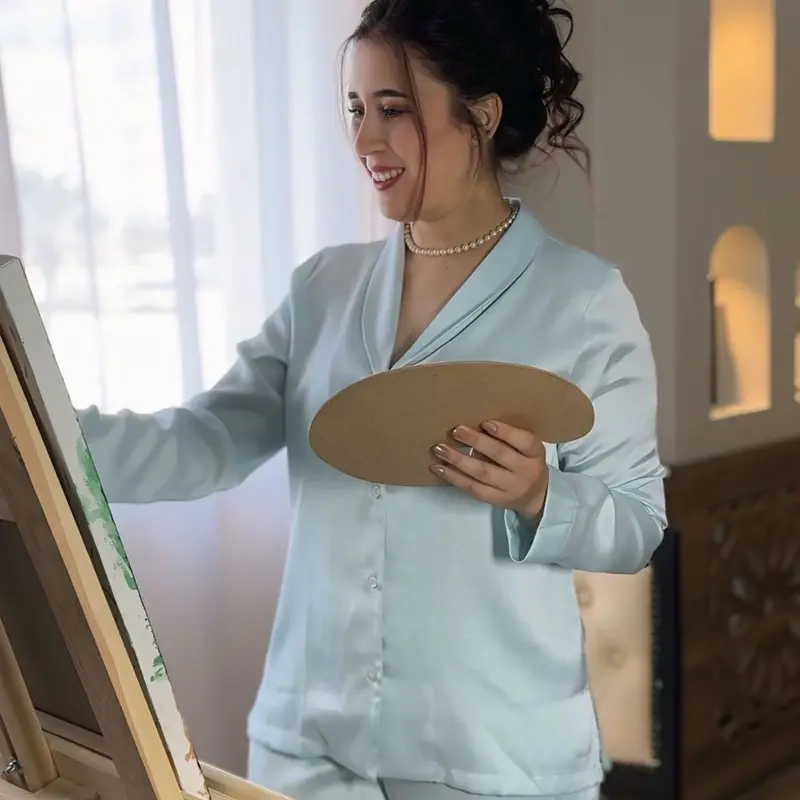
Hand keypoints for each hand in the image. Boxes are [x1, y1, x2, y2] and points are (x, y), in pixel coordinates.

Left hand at [430, 421, 547, 518]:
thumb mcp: (526, 449)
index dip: (505, 432)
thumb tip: (473, 425)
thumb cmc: (525, 462)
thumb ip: (508, 438)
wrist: (536, 496)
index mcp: (535, 453)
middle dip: (476, 441)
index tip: (486, 423)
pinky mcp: (495, 499)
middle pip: (499, 455)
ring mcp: (510, 488)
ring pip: (482, 473)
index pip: (524, 441)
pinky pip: (472, 488)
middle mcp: (525, 471)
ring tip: (440, 449)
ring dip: (458, 459)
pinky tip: (439, 467)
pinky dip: (454, 477)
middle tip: (456, 430)